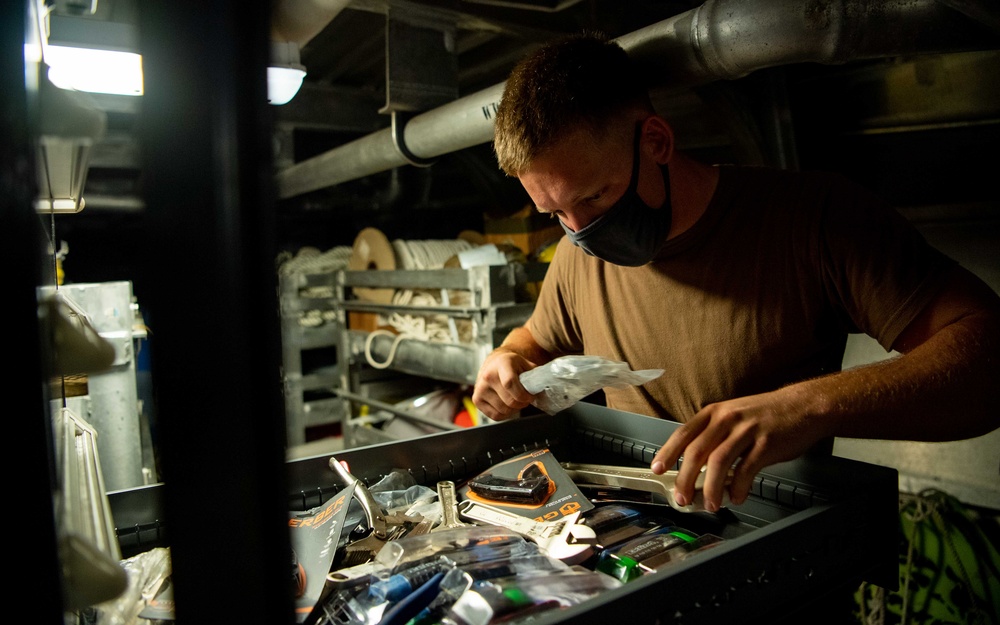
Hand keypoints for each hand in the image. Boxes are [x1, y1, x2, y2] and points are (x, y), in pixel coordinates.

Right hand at [472, 349, 537, 420]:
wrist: (494, 364)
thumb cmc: (512, 365)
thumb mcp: (525, 364)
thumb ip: (535, 375)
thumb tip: (544, 387)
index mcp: (501, 364)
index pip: (510, 383)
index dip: (523, 395)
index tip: (530, 397)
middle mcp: (488, 375)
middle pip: (509, 400)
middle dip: (522, 403)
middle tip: (525, 399)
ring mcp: (480, 388)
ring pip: (503, 410)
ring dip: (514, 409)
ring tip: (516, 400)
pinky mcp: (476, 400)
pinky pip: (495, 416)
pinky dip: (505, 414)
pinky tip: (507, 404)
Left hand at [650, 387, 832, 511]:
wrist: (804, 406)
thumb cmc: (766, 415)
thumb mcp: (733, 416)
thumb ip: (714, 436)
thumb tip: (694, 465)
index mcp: (714, 413)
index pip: (683, 434)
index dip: (668, 453)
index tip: (658, 469)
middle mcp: (727, 419)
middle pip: (697, 451)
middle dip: (685, 478)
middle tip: (682, 497)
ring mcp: (746, 430)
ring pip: (719, 462)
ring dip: (710, 488)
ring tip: (710, 504)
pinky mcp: (766, 444)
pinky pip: (746, 470)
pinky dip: (738, 488)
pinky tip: (737, 497)